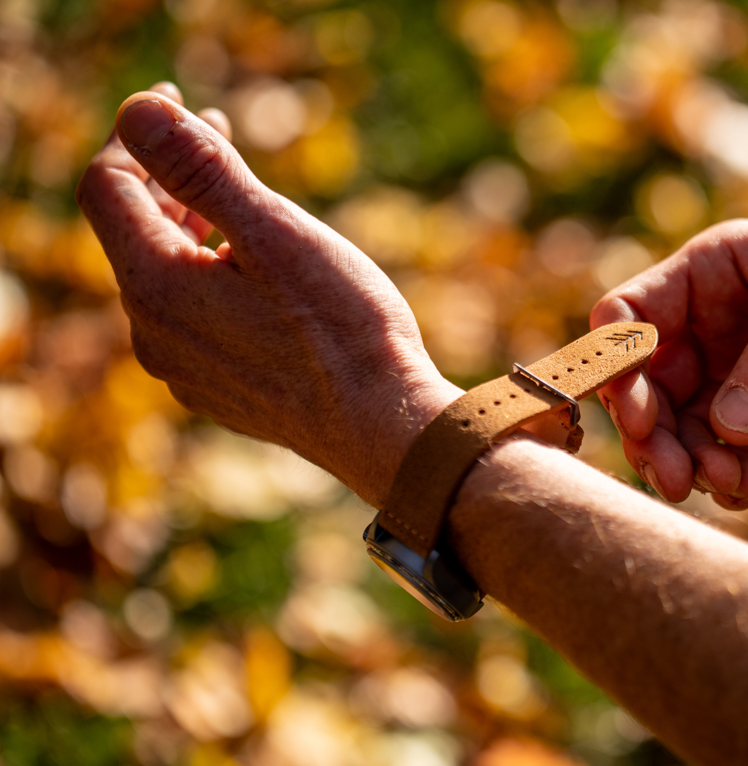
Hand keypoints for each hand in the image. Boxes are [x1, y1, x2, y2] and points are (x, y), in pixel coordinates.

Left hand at [76, 84, 460, 507]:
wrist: (386, 428)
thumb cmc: (342, 329)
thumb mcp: (276, 233)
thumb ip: (201, 170)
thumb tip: (139, 110)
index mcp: (158, 287)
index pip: (107, 189)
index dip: (134, 136)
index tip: (180, 101)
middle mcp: (154, 335)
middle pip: (134, 233)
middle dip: (168, 177)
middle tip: (216, 133)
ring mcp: (185, 371)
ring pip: (164, 278)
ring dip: (192, 227)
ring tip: (242, 203)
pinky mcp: (219, 393)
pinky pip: (193, 318)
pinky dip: (211, 276)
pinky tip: (259, 274)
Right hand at [590, 196, 747, 507]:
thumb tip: (727, 424)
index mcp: (713, 275)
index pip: (631, 316)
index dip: (616, 361)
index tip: (635, 407)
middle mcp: (717, 330)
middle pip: (650, 389)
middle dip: (651, 433)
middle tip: (670, 474)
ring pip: (688, 433)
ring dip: (689, 464)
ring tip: (721, 482)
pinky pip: (738, 461)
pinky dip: (730, 482)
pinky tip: (745, 490)